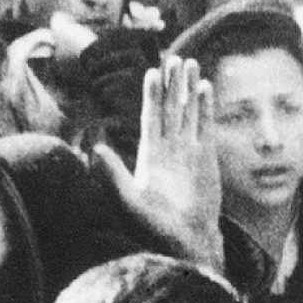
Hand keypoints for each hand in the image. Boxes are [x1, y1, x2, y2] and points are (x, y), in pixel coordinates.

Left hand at [98, 59, 220, 264]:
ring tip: (191, 63)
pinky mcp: (207, 159)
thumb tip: (95, 149)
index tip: (152, 71)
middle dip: (172, 83)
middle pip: (170, 108)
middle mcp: (169, 150)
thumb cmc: (155, 230)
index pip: (150, 117)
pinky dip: (205, 107)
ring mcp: (189, 152)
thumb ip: (113, 176)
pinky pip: (205, 126)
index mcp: (149, 156)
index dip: (152, 95)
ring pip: (188, 112)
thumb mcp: (129, 202)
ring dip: (189, 89)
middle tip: (175, 57)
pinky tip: (205, 87)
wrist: (187, 244)